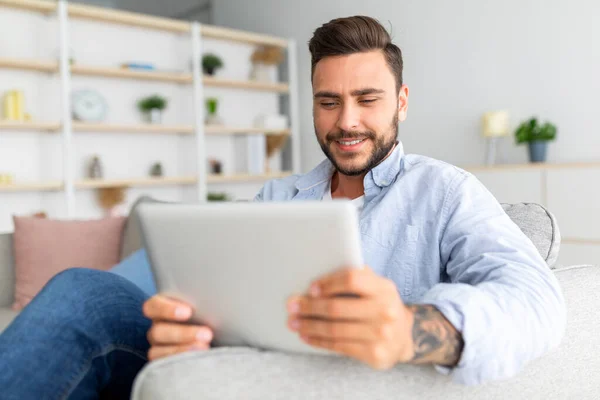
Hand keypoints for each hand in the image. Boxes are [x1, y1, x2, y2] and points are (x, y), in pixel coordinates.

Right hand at [143, 295, 213, 360]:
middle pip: (158, 331)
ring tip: (205, 348)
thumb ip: (202, 304)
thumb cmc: (209, 316)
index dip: (167, 309)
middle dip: (184, 333)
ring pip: (159, 351)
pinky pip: (165, 366)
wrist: (216, 337)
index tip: (188, 312)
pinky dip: (181, 363)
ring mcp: (158, 347)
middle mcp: (157, 328)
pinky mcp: (163, 364)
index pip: (153, 306)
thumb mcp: (204, 306)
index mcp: (161, 309)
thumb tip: (218, 301)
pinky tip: (198, 360)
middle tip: (207, 334)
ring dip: (183, 350)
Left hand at [286, 267, 414, 369]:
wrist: (404, 337)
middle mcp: (385, 310)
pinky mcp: (374, 354)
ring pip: (334, 329)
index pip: (352, 279)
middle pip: (337, 307)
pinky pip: (338, 346)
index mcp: (384, 288)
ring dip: (309, 325)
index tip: (311, 288)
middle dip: (309, 306)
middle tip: (291, 306)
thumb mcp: (376, 287)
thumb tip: (318, 273)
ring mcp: (381, 334)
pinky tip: (306, 336)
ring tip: (294, 322)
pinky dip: (318, 341)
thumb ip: (355, 277)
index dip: (328, 283)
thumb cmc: (380, 306)